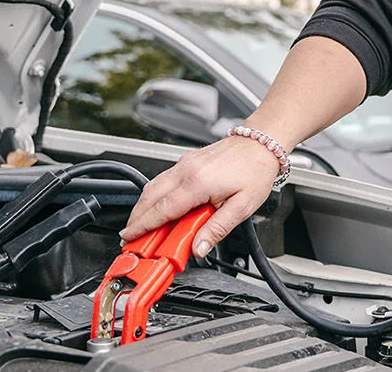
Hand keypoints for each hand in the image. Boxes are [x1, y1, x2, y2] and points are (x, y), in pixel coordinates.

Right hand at [120, 135, 279, 256]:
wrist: (261, 143)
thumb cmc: (255, 170)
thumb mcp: (241, 207)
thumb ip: (217, 229)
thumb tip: (199, 248)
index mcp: (197, 183)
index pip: (161, 210)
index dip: (142, 226)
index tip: (129, 237)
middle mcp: (186, 170)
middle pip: (149, 197)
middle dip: (136, 218)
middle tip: (130, 237)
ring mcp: (185, 163)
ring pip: (153, 186)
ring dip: (143, 206)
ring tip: (140, 226)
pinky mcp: (188, 160)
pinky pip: (163, 179)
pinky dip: (154, 195)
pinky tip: (159, 206)